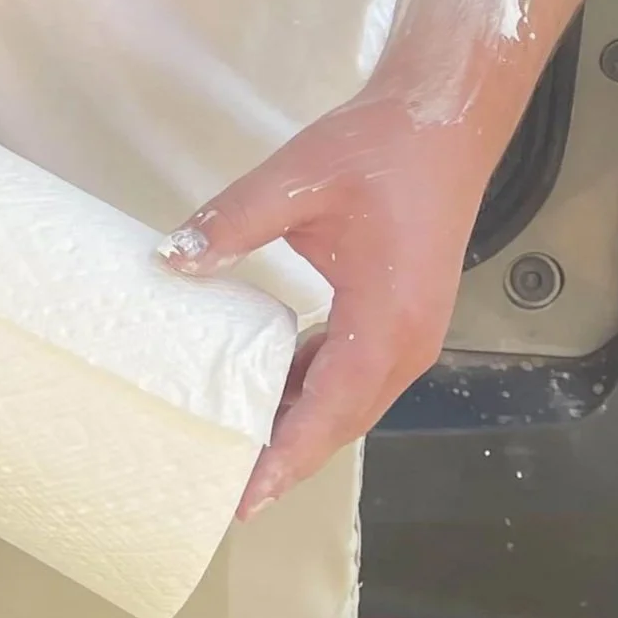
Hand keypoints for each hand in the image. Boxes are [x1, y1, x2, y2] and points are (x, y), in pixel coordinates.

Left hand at [159, 94, 494, 514]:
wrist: (445, 118)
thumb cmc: (379, 147)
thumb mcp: (297, 178)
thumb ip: (233, 221)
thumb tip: (172, 258)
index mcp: (385, 323)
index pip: (326, 413)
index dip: (283, 459)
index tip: (242, 499)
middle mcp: (406, 344)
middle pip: (341, 421)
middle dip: (288, 458)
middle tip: (227, 485)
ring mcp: (410, 333)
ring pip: (351, 400)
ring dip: (302, 423)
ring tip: (244, 445)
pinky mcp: (403, 314)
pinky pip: (357, 369)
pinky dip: (317, 387)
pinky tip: (278, 384)